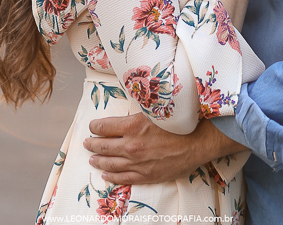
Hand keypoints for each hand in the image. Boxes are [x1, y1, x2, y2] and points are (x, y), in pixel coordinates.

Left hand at [84, 113, 246, 185]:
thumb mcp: (154, 109)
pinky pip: (123, 178)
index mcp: (132, 126)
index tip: (91, 126)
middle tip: (86, 143)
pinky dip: (112, 176)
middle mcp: (131, 146)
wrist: (196, 142)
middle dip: (92, 144)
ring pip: (110, 164)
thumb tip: (126, 104)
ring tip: (91, 159)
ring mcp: (137, 163)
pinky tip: (106, 175)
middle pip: (104, 147)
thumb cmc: (177, 123)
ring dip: (98, 161)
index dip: (95, 126)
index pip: (104, 127)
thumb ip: (137, 109)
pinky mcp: (146, 175)